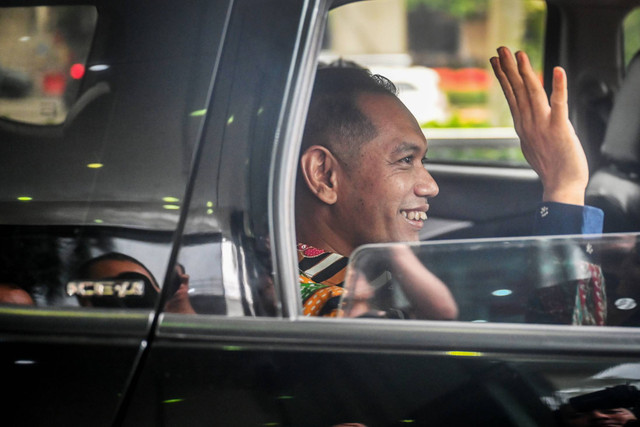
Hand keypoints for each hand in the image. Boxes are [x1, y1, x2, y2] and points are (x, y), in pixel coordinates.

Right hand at [490, 47, 587, 204]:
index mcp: (523, 126)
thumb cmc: (551, 169)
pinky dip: (558, 87)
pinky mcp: (560, 129)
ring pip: (532, 93)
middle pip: (517, 91)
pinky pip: (559, 104)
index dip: (504, 77)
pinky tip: (557, 70)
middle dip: (508, 69)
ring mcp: (542, 126)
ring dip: (525, 72)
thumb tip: (524, 122)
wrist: (561, 186)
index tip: (496, 62)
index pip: (511, 96)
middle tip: (500, 50)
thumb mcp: (533, 146)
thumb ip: (529, 130)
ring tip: (519, 54)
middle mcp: (528, 124)